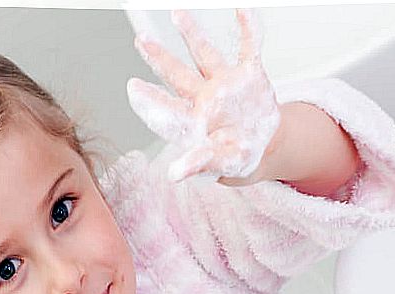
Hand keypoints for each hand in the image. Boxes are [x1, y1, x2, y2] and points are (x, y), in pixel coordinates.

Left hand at [126, 8, 280, 182]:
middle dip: (160, 58)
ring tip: (178, 15)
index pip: (168, 109)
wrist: (262, 145)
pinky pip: (249, 48)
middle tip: (141, 42)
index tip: (132, 88)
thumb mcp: (221, 163)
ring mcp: (225, 83)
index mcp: (194, 121)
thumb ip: (199, 164)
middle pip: (178, 75)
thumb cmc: (236, 154)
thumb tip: (174, 175)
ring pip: (205, 55)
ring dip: (193, 35)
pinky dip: (248, 30)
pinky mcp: (249, 75)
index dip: (150, 100)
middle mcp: (204, 98)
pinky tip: (242, 11)